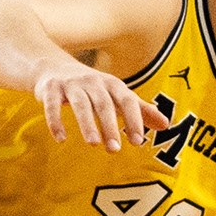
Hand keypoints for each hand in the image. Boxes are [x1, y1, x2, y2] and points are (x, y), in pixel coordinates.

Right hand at [32, 62, 168, 151]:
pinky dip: (56, 121)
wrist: (53, 67)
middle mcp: (92, 82)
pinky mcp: (50, 89)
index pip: (127, 101)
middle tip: (115, 149)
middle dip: (111, 126)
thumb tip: (166, 124)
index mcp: (112, 84)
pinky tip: (61, 139)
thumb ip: (140, 110)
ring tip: (94, 144)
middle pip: (104, 104)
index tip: (138, 141)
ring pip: (80, 104)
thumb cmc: (92, 88)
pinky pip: (52, 106)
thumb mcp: (116, 95)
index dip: (133, 119)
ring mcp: (70, 84)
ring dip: (87, 124)